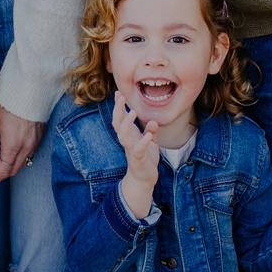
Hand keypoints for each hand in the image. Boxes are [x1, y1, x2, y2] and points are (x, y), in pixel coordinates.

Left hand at [0, 102, 45, 189]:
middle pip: (13, 170)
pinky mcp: (40, 136)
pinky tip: (12, 153)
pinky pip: (30, 154)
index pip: (3, 171)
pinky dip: (20, 158)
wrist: (30, 88)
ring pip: (23, 163)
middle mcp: (27, 146)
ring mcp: (35, 142)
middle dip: (1, 175)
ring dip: (11, 167)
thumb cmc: (8, 101)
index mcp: (13, 145)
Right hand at [113, 91, 158, 218]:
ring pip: (123, 136)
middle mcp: (127, 141)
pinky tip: (148, 134)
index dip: (118, 106)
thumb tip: (153, 121)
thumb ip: (150, 130)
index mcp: (129, 135)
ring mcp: (131, 150)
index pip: (120, 118)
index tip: (118, 93)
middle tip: (120, 97)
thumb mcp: (150, 142)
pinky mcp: (138, 159)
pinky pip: (139, 150)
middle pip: (118, 124)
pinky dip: (143, 142)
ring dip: (127, 124)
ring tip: (133, 112)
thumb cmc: (145, 158)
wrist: (144, 179)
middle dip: (118, 110)